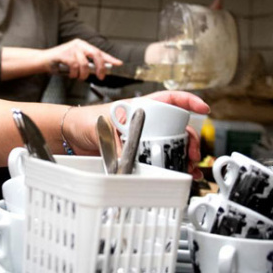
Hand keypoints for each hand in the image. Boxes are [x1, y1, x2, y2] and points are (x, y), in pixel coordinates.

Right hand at [43, 39, 121, 80]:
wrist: (43, 60)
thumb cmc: (60, 63)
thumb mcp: (76, 62)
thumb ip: (87, 64)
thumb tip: (100, 71)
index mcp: (83, 45)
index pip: (99, 51)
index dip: (110, 58)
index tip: (118, 64)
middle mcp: (78, 44)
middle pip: (96, 54)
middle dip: (100, 68)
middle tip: (100, 77)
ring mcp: (71, 48)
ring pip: (84, 64)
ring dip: (82, 74)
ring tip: (78, 77)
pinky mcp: (64, 53)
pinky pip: (74, 66)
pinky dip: (73, 73)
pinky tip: (71, 75)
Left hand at [63, 91, 208, 177]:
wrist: (70, 135)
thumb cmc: (83, 121)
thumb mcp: (101, 130)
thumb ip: (116, 144)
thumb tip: (127, 159)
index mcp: (139, 107)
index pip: (169, 99)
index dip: (188, 102)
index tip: (203, 108)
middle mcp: (145, 122)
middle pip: (176, 126)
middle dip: (190, 138)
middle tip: (193, 152)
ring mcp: (143, 138)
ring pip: (171, 144)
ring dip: (184, 155)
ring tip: (190, 167)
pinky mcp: (137, 153)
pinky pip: (159, 159)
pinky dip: (172, 166)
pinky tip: (181, 173)